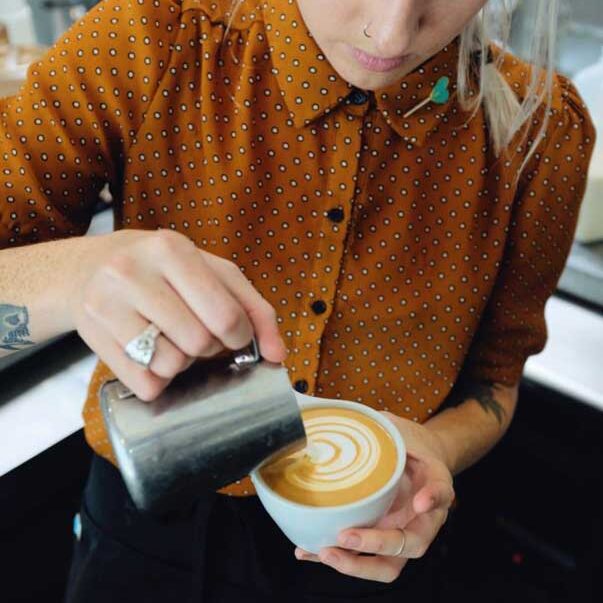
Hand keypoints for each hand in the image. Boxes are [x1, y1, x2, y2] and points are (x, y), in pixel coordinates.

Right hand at [71, 229, 286, 399]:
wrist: (90, 267)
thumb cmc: (164, 271)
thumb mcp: (212, 273)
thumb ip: (254, 309)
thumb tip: (279, 355)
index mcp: (172, 250)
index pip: (226, 316)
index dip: (239, 336)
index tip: (232, 333)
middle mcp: (133, 272)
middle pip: (199, 343)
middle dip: (209, 347)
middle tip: (198, 334)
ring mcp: (107, 305)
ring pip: (170, 366)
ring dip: (182, 363)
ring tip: (172, 340)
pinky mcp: (93, 337)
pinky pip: (145, 383)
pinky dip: (158, 380)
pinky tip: (151, 354)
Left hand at [295, 412, 454, 582]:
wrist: (416, 458)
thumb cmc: (410, 443)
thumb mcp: (403, 429)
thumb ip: (388, 429)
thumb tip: (356, 420)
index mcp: (435, 485)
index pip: (441, 493)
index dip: (433, 499)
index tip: (420, 501)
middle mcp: (422, 518)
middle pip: (411, 545)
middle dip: (377, 545)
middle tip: (346, 535)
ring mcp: (399, 532)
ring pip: (388, 564)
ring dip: (356, 564)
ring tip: (325, 552)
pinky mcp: (378, 538)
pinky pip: (361, 557)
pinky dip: (336, 558)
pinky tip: (310, 551)